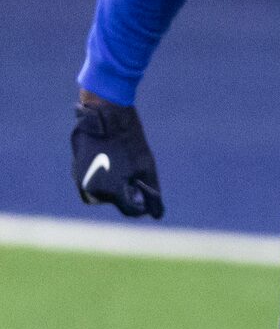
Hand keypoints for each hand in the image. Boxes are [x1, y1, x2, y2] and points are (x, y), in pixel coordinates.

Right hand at [72, 98, 164, 218]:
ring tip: (120, 168)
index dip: (141, 205)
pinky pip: (90, 182)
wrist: (105, 113)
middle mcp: (92, 189)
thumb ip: (152, 194)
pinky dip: (101, 178)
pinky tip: (110, 161)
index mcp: (111, 191)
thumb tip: (156, 215)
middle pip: (113, 201)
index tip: (146, 195)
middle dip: (124, 195)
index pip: (130, 210)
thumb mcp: (146, 167)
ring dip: (111, 187)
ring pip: (99, 193)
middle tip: (132, 177)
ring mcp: (80, 178)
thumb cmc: (129, 140)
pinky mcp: (75, 168)